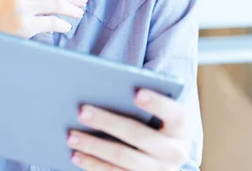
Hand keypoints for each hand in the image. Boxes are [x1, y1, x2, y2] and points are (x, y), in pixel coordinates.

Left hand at [67, 89, 189, 170]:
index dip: (156, 103)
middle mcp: (174, 152)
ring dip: (94, 146)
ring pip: (124, 158)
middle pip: (139, 135)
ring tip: (71, 136)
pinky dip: (93, 164)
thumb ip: (134, 99)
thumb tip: (99, 88)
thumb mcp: (154, 113)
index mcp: (180, 127)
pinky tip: (76, 155)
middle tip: (81, 111)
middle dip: (108, 122)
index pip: (174, 113)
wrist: (162, 158)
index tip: (137, 93)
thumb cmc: (151, 122)